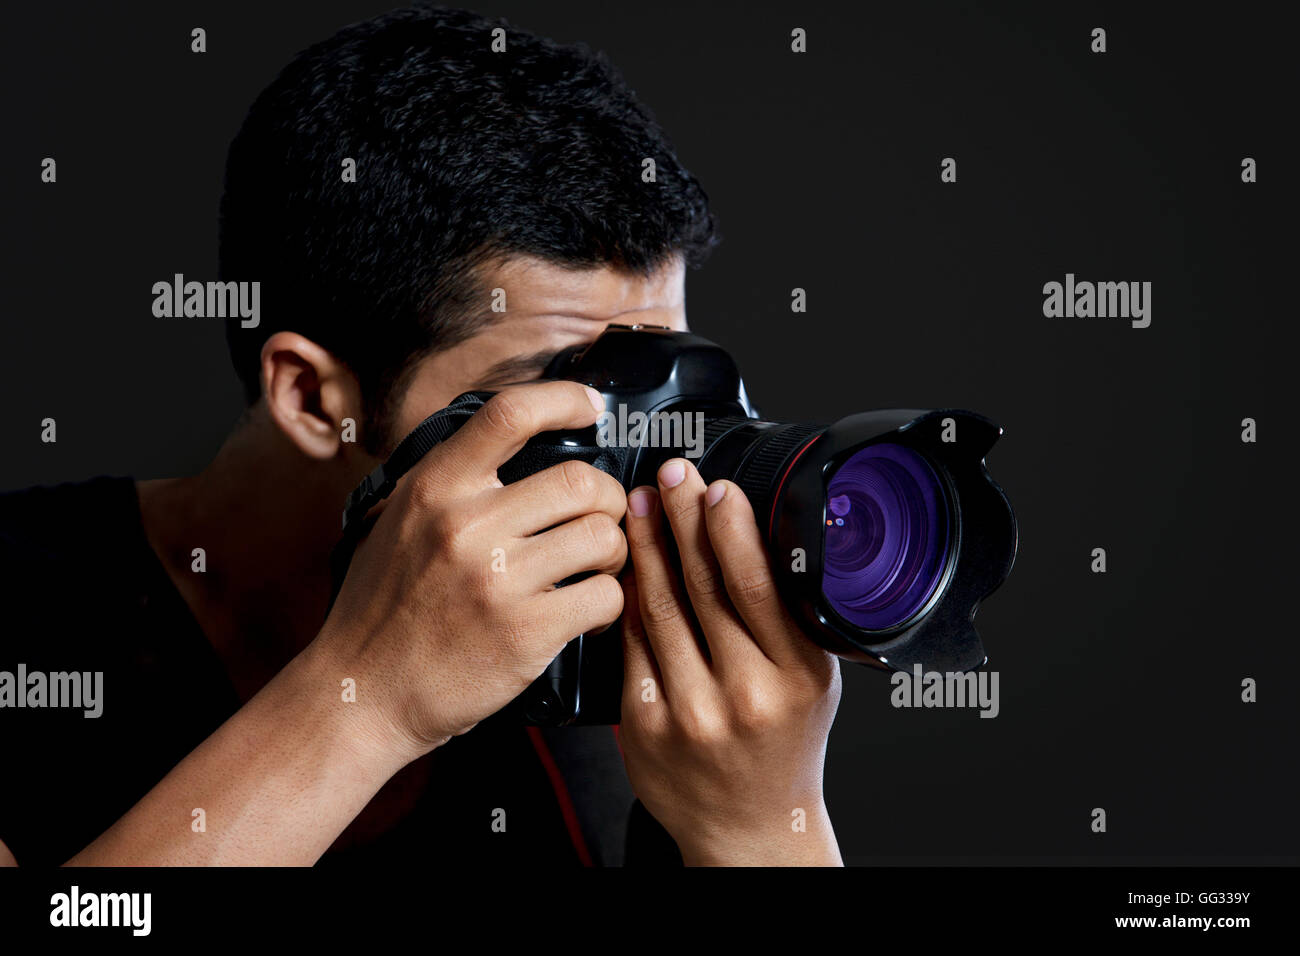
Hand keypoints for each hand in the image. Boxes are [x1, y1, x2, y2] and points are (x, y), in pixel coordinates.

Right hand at [312, 381, 626, 762]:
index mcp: (434, 487)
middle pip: (582, 480)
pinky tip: (588, 611)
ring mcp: (497, 580)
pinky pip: (605, 596)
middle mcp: (465, 524)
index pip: (510, 414)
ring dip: (613, 551)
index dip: (564, 400)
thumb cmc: (385, 607)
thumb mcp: (399, 520)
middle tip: (599, 518)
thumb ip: (452, 480)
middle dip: (606, 498)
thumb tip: (521, 440)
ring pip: (603, 537)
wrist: (363, 692)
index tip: (591, 407)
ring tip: (595, 567)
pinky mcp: (526, 632)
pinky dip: (609, 602)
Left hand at [618, 458, 842, 865]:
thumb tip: (750, 532)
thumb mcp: (812, 678)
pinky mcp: (645, 725)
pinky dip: (625, 596)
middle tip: (668, 475)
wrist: (748, 825)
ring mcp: (691, 711)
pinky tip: (622, 563)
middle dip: (681, 519)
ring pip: (658, 607)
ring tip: (638, 506)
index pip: (756, 584)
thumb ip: (786, 616)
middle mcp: (745, 693)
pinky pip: (629, 643)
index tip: (713, 487)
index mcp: (797, 675)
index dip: (729, 528)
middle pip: (702, 585)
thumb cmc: (782, 742)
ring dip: (646, 547)